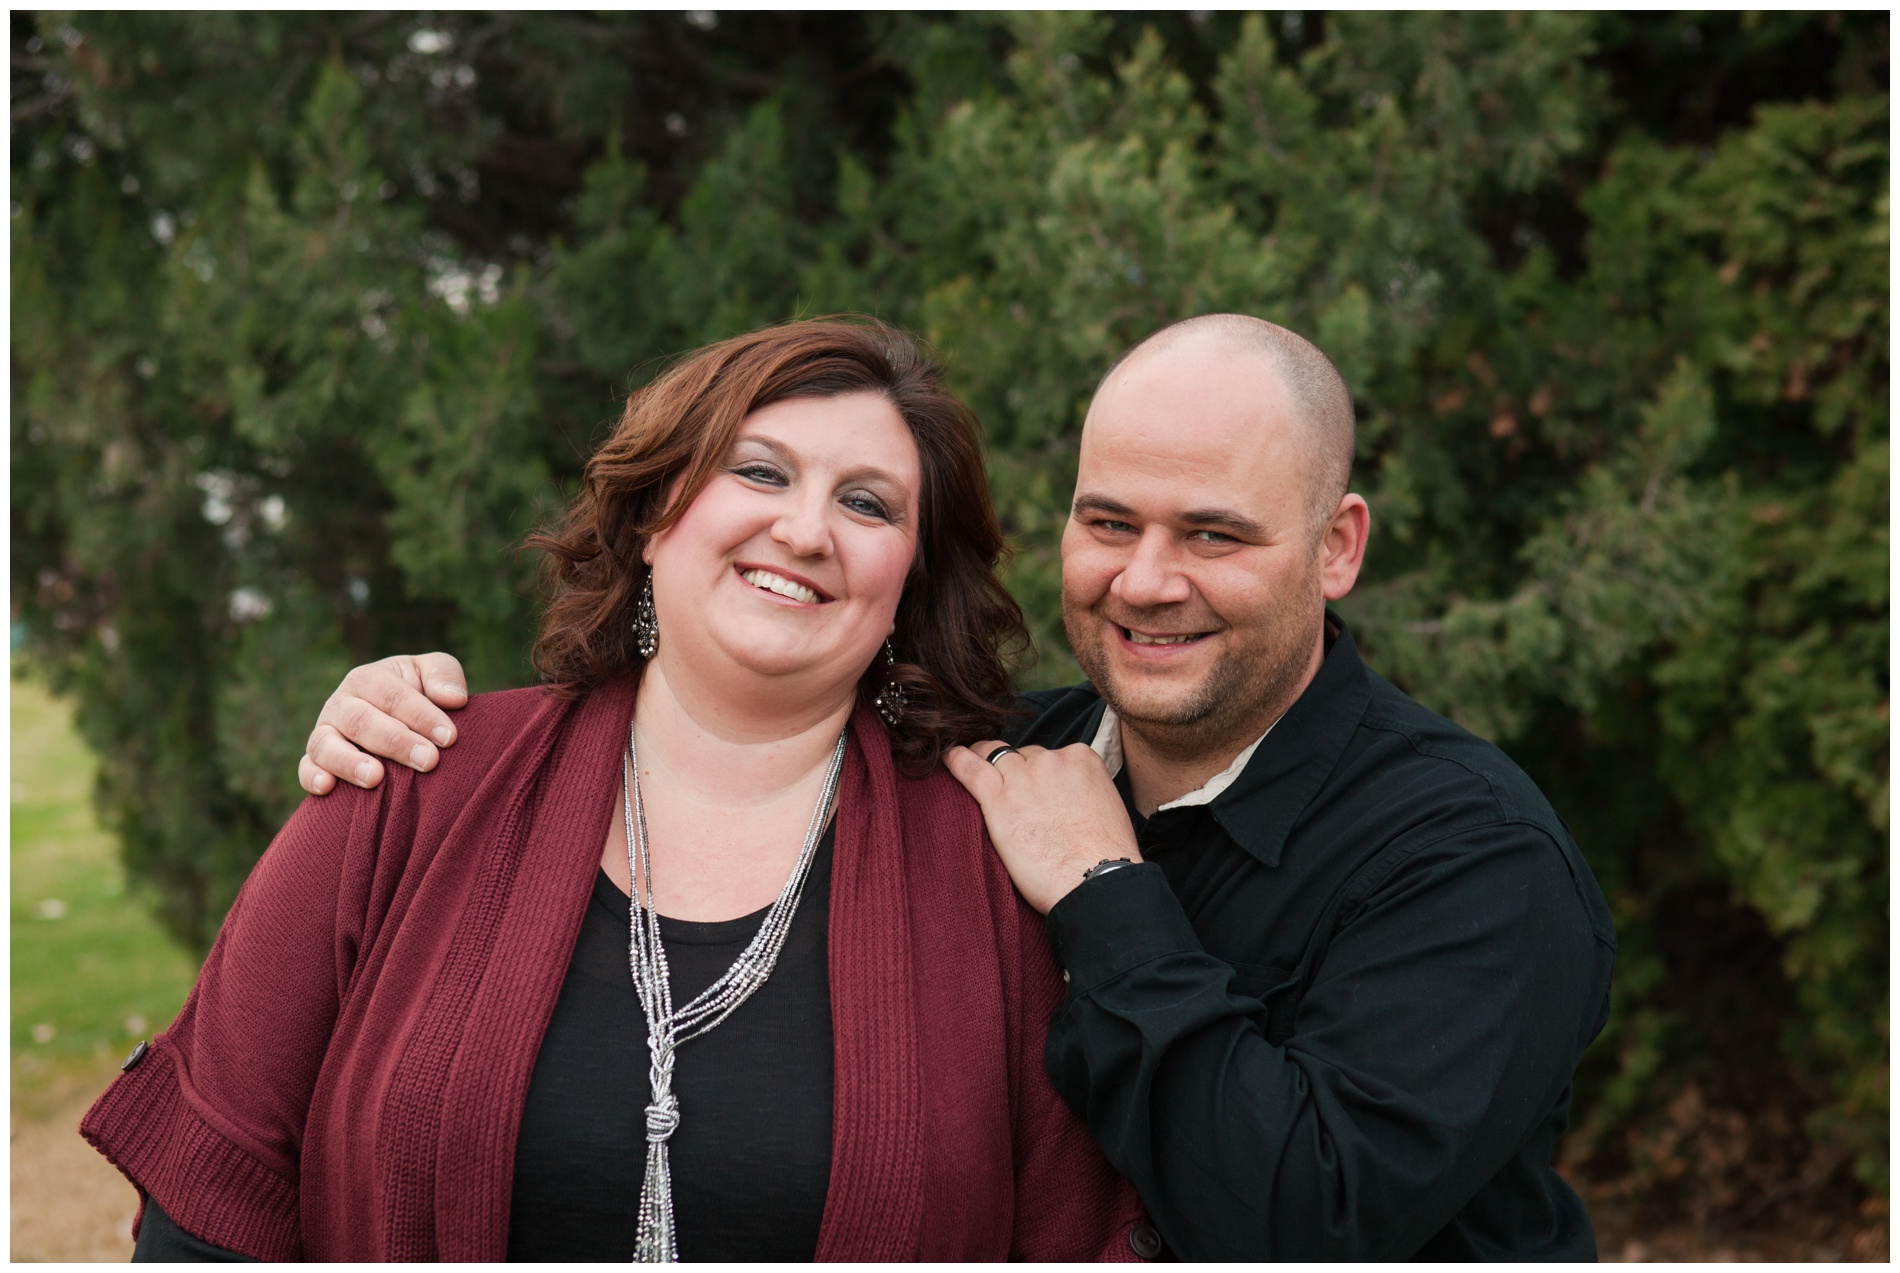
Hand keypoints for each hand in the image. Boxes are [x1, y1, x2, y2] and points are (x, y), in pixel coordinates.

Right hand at [298, 653, 468, 794]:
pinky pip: (306, 768)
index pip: (392, 695)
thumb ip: (444, 675)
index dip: (421, 715)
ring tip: (375, 778)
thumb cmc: (419, 694)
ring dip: (349, 762)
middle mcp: (341, 704)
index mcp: (369, 679)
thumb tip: (453, 699)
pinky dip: (312, 777)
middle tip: (428, 760)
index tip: (449, 738)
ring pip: (327, 744)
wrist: (399, 721)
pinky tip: (327, 788)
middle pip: (362, 720)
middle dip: (396, 742)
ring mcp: (325, 732)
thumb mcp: (432, 674)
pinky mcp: (315, 760)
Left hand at [943, 741, 1141, 913]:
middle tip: (1005, 788)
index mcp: (1082, 759)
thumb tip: (1066, 800)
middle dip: (1014, 770)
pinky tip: (948, 759)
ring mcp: (1024, 776)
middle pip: (1022, 755)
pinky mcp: (998, 798)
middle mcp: (1052, 761)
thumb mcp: (1106, 808)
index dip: (1038, 773)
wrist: (1094, 882)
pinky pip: (969, 767)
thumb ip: (1082, 792)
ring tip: (969, 766)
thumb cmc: (1105, 859)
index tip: (1032, 787)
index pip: (1049, 755)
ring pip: (994, 754)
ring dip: (982, 760)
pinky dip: (956, 760)